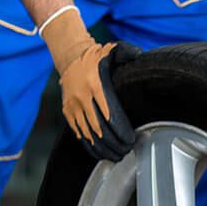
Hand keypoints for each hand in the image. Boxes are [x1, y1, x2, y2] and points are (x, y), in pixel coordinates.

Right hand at [59, 41, 140, 160]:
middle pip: (100, 128)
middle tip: (127, 150)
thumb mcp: (112, 49)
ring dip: (103, 148)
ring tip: (117, 156)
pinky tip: (101, 154)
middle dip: (114, 143)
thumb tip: (140, 55)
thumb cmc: (95, 57)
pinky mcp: (67, 112)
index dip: (120, 130)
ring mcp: (72, 106)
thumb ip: (127, 51)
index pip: (110, 113)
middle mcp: (82, 97)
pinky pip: (78, 134)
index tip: (131, 139)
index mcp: (95, 84)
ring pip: (88, 134)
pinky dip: (89, 146)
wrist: (68, 57)